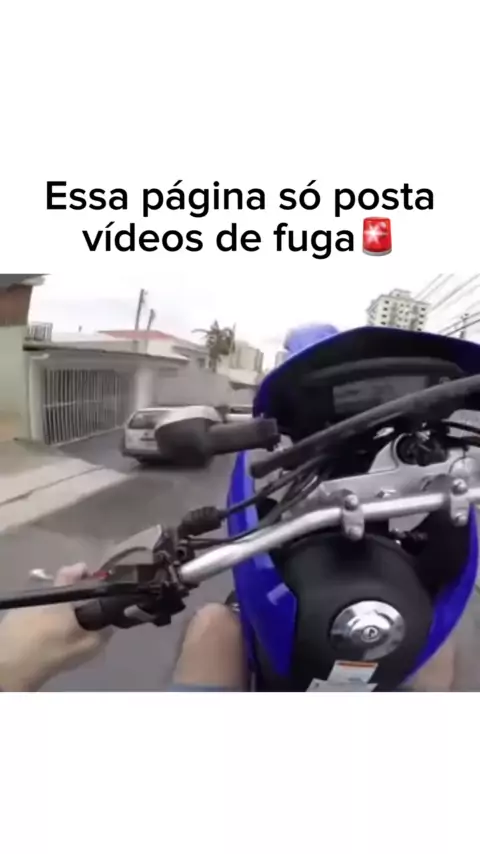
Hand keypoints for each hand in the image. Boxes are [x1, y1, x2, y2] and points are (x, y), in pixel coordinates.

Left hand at [0, 564, 112, 690]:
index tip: (89, 576)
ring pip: (43, 605)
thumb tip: (109, 625)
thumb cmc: (53, 653)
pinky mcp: (9, 622)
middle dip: (69, 599)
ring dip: (52, 614)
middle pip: (58, 590)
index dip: (81, 570)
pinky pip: (29, 618)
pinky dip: (37, 625)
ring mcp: (22, 608)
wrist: (11, 669)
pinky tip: (41, 641)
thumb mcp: (87, 647)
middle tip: (78, 614)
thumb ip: (102, 634)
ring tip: (59, 632)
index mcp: (61, 596)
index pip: (71, 571)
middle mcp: (40, 596)